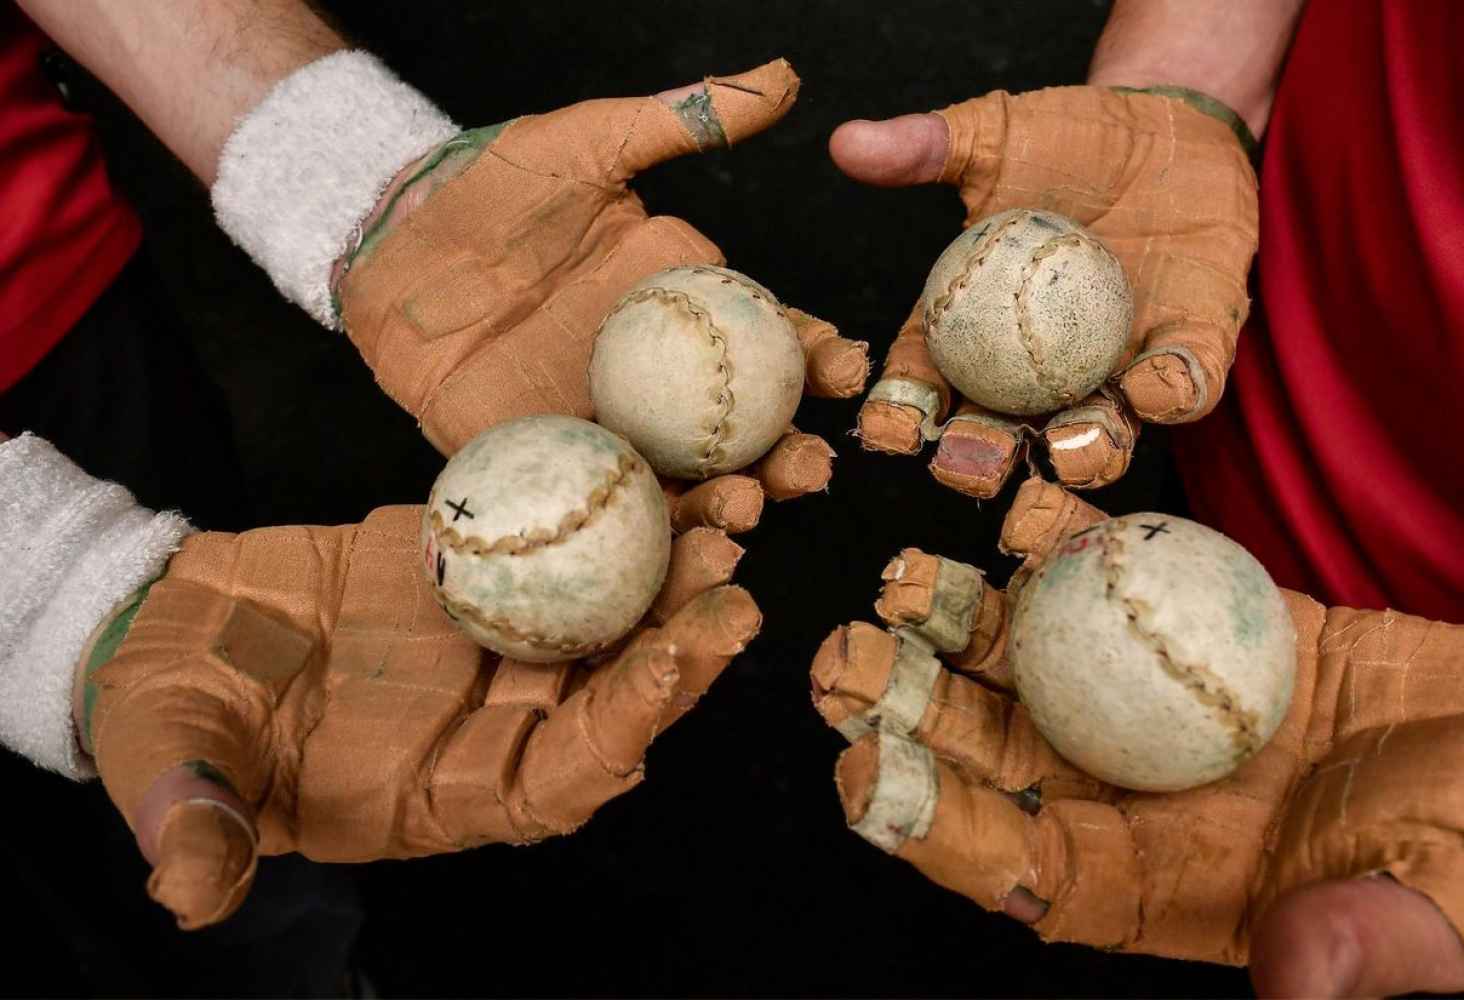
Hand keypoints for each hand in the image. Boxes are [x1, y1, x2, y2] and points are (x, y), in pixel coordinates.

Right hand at [78, 505, 757, 928]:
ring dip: (675, 575)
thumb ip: (195, 820)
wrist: (176, 624)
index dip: (613, 735)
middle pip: (615, 699)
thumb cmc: (172, 712)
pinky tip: (669, 468)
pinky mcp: (490, 574)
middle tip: (734, 588)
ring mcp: (500, 648)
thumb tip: (188, 895)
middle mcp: (494, 727)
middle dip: (682, 652)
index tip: (660, 670)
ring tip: (731, 513)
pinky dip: (621, 513)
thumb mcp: (171, 760)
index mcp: (443, 793)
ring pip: (613, 620)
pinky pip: (569, 547)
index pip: (555, 783)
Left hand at [335, 60, 867, 522]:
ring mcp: (599, 426)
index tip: (847, 375)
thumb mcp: (591, 142)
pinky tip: (661, 547)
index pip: (768, 342)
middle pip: (737, 434)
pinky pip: (591, 507)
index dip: (814, 362)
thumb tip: (784, 79)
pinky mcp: (539, 462)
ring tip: (745, 516)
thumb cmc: (497, 183)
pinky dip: (630, 535)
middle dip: (784, 461)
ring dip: (720, 509)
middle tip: (807, 472)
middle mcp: (653, 380)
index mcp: (684, 312)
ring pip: (675, 483)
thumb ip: (684, 118)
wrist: (394, 233)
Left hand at [810, 478, 1463, 995]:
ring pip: (1030, 663)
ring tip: (905, 580)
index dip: (940, 831)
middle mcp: (1131, 790)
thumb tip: (1297, 984)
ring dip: (960, 622)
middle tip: (840, 659)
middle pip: (991, 755)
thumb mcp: (1447, 904)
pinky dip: (1069, 542)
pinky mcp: (1193, 622)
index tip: (864, 782)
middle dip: (907, 710)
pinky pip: (1116, 577)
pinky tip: (1018, 507)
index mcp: (1158, 881)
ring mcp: (1154, 700)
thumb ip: (1371, 946)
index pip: (1023, 867)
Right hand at [831, 87, 1255, 496]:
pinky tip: (1151, 384)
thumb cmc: (1066, 138)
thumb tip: (844, 142)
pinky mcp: (1188, 356)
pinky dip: (1167, 395)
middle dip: (980, 463)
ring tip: (1067, 443)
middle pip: (1000, 437)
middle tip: (967, 460)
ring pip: (1095, 438)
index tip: (890, 427)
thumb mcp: (992, 138)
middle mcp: (1038, 372)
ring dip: (1082, 453)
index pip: (922, 385)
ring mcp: (1112, 373)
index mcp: (973, 334)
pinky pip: (1183, 389)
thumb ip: (923, 148)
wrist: (1166, 124)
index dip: (900, 416)